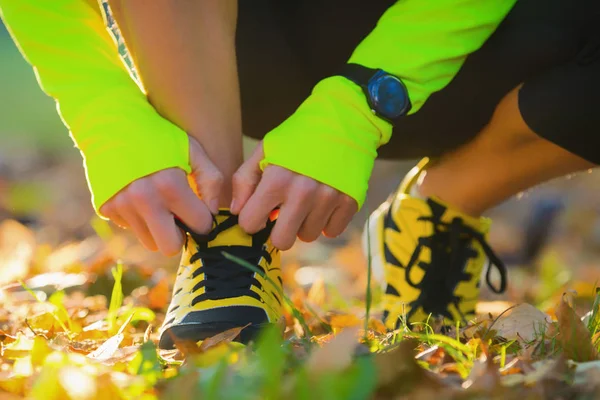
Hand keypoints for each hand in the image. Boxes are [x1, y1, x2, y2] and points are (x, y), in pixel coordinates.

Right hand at [100, 137, 223, 255]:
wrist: (110, 123)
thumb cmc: (159, 136)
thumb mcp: (193, 150)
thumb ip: (211, 182)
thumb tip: (212, 214)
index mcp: (170, 185)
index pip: (200, 226)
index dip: (204, 220)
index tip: (200, 212)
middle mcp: (144, 200)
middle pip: (170, 248)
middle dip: (180, 236)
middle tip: (179, 218)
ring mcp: (122, 206)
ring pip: (149, 242)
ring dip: (158, 228)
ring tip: (158, 204)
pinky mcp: (106, 208)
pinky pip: (131, 228)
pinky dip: (138, 218)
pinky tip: (138, 197)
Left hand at [231, 142, 357, 249]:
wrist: (344, 120)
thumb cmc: (298, 137)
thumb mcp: (265, 150)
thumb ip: (244, 180)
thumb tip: (237, 212)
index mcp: (276, 180)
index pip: (250, 224)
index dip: (252, 219)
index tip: (259, 210)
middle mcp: (303, 194)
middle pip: (281, 241)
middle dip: (278, 230)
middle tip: (283, 213)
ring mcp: (328, 199)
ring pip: (308, 237)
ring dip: (304, 223)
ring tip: (306, 202)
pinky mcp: (349, 202)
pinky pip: (332, 232)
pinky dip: (326, 222)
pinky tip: (324, 203)